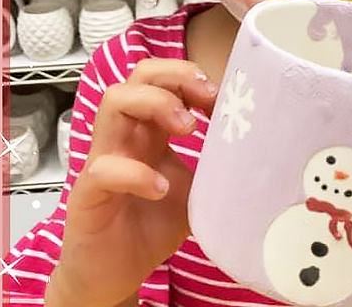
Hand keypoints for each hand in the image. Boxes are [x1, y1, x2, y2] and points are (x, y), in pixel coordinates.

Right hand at [48, 59, 217, 306]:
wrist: (116, 274)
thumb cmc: (153, 224)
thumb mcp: (198, 189)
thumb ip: (218, 166)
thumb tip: (264, 151)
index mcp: (150, 131)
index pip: (162, 79)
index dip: (191, 76)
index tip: (223, 96)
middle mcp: (126, 137)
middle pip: (138, 77)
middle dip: (175, 77)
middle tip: (207, 101)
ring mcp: (103, 160)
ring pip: (113, 103)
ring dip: (154, 104)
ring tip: (187, 129)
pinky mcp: (87, 194)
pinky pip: (104, 168)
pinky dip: (136, 173)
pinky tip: (160, 189)